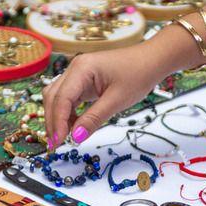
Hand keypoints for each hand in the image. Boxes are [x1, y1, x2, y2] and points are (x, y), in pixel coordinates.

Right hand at [42, 47, 166, 147]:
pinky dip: (67, 113)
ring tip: (64, 138)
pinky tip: (74, 126)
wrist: (151, 60)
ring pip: (57, 97)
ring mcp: (78, 73)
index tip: (58, 142)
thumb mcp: (117, 100)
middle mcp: (75, 68)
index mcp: (82, 68)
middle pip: (53, 97)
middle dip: (53, 121)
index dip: (57, 122)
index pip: (61, 98)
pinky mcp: (83, 79)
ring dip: (58, 117)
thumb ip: (94, 118)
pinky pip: (68, 97)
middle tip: (56, 145)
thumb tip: (76, 137)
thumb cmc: (138, 74)